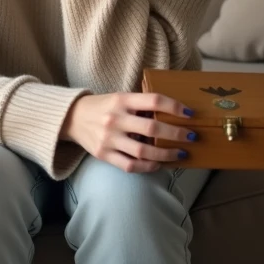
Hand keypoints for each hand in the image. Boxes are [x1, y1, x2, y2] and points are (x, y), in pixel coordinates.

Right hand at [60, 92, 195, 173]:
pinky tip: (158, 164)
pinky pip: (130, 165)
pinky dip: (147, 166)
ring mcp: (109, 139)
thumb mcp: (120, 97)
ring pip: (143, 150)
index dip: (174, 106)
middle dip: (176, 134)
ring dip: (166, 154)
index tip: (190, 113)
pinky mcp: (104, 154)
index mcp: (122, 100)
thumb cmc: (103, 106)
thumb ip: (140, 105)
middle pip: (152, 128)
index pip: (153, 100)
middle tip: (191, 137)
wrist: (72, 118)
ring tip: (180, 154)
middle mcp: (116, 119)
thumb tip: (171, 114)